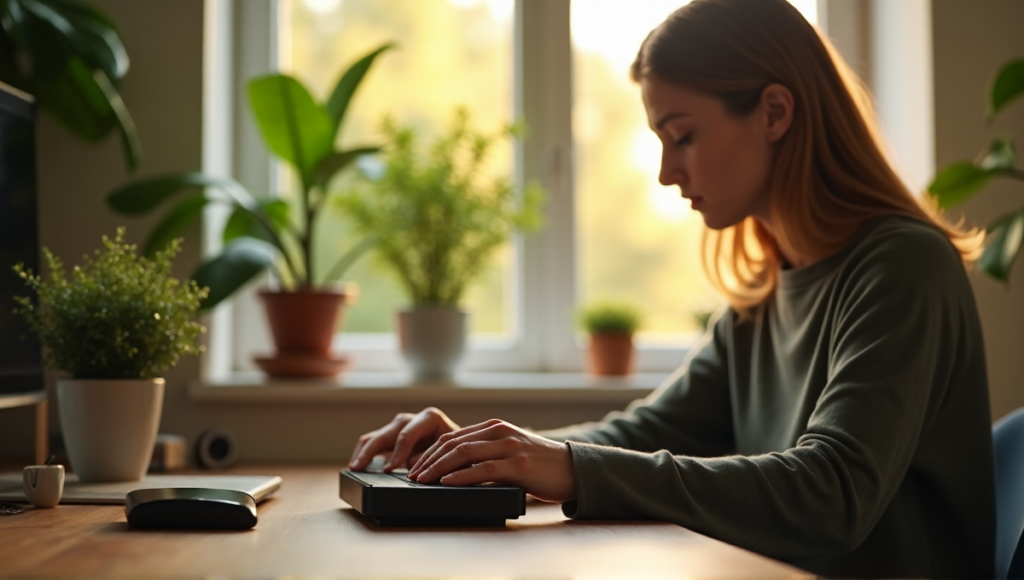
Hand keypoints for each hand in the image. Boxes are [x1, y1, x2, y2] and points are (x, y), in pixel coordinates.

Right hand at [347, 407, 459, 471]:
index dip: (398, 451)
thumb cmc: (460, 453)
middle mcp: (412, 419)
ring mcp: (400, 428)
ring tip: (354, 468)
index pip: (408, 433)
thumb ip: (435, 459)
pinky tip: (356, 467)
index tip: (390, 468)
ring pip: (376, 436)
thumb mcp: (453, 456)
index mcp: (430, 418)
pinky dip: (363, 454)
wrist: (460, 450)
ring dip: (363, 452)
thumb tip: (413, 468)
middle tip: (360, 467)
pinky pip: (372, 442)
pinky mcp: (391, 438)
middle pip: (388, 433)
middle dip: (372, 450)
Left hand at [408, 419, 576, 502]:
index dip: (431, 452)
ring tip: (421, 480)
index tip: (415, 467)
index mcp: (495, 428)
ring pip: (464, 454)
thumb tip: (455, 469)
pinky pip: (483, 469)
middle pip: (453, 443)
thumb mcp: (510, 452)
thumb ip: (487, 453)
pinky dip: (460, 476)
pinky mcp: (518, 465)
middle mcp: (500, 432)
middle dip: (428, 460)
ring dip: (438, 468)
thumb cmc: (540, 465)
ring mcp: (509, 447)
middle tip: (411, 475)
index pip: (454, 437)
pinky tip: (446, 483)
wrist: (573, 470)